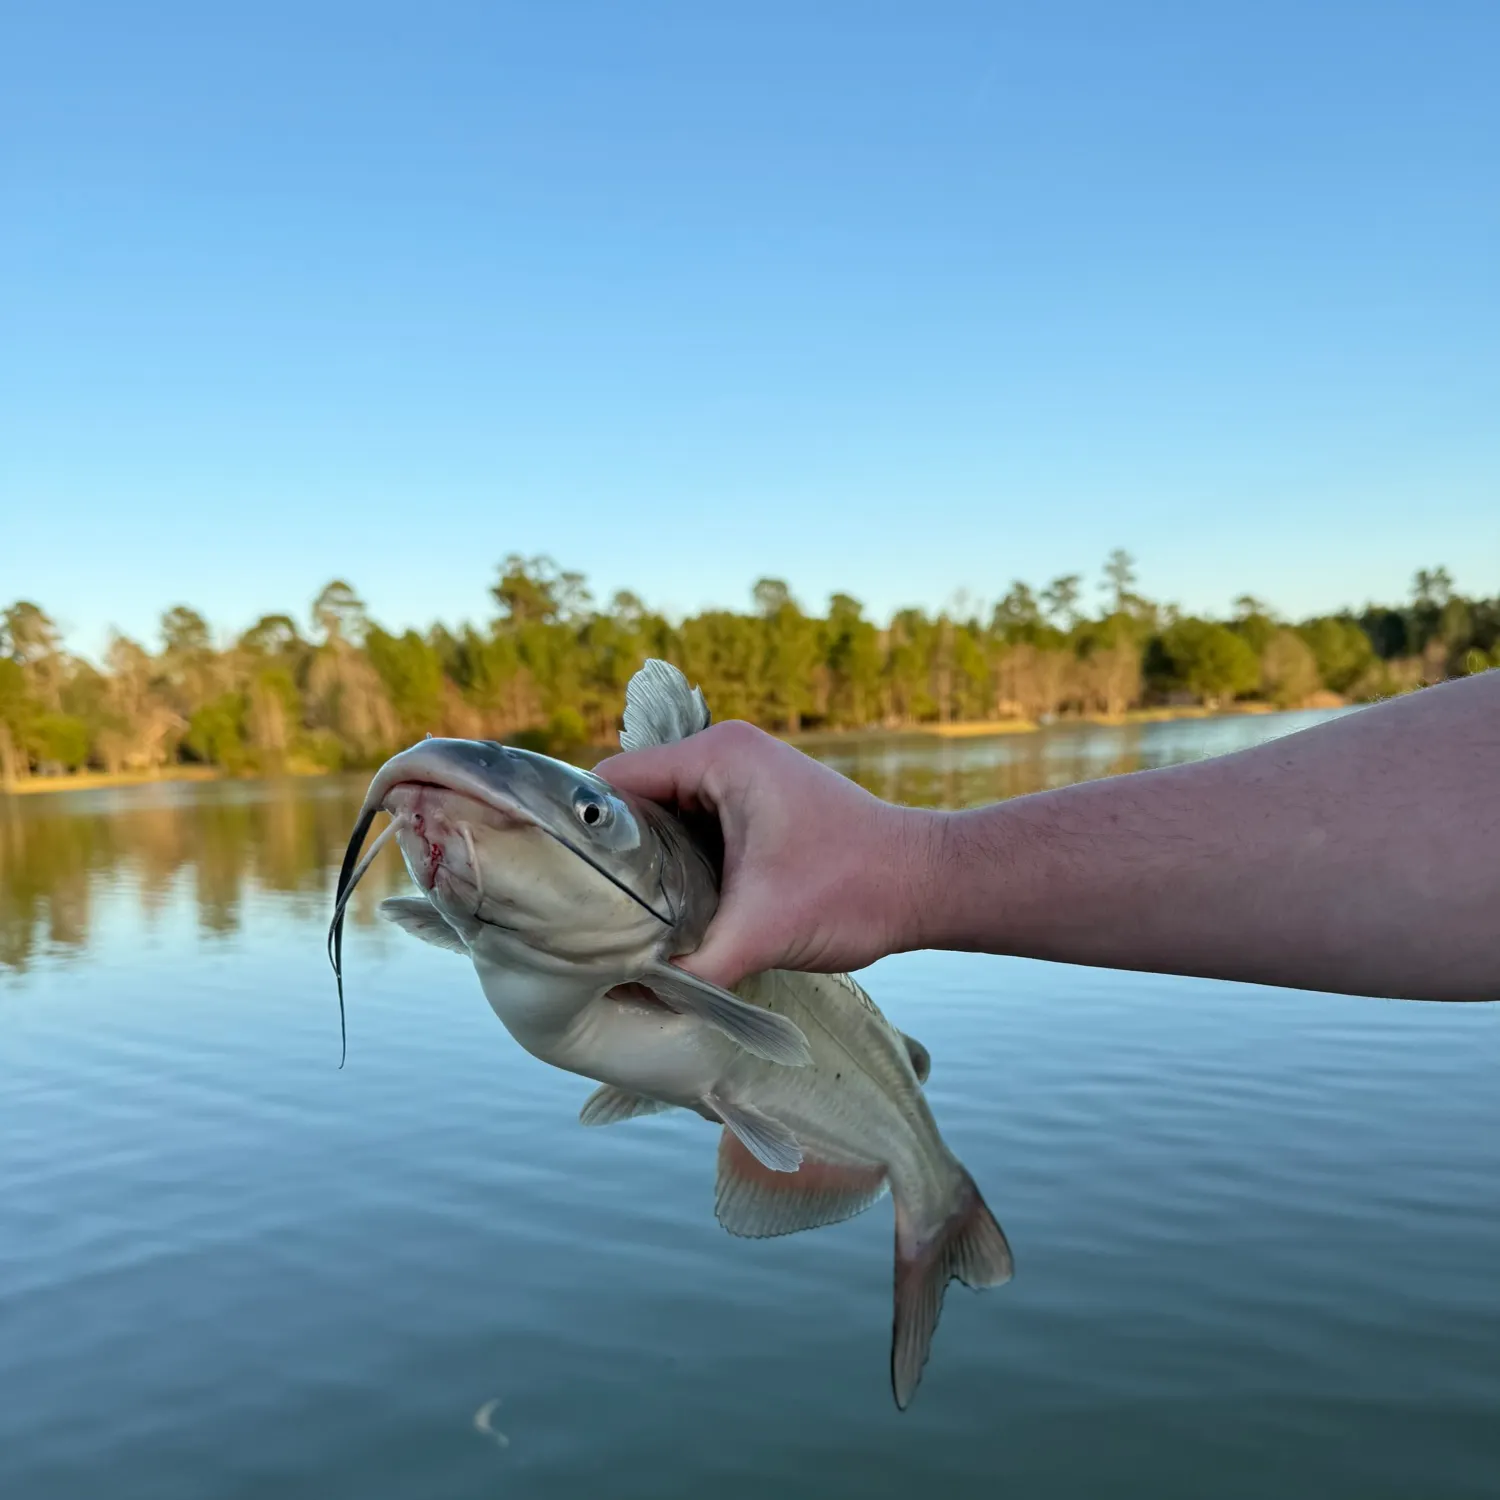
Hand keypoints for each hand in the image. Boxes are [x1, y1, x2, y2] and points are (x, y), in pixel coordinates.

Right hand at [595, 722, 937, 988]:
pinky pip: (692, 831)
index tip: (557, 887)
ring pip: (662, 819)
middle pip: (633, 799)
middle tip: (580, 913)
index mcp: (720, 755)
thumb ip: (693, 968)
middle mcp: (725, 754)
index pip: (615, 780)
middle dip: (610, 855)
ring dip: (644, 866)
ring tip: (612, 919)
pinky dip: (676, 869)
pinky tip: (662, 915)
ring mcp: (741, 779)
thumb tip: (628, 999)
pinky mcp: (754, 808)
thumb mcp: (762, 931)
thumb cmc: (855, 890)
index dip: (580, 832)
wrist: (928, 886)